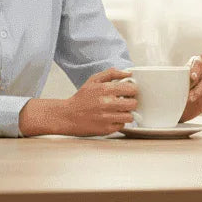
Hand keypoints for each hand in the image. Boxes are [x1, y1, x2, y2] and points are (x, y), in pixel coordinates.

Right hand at [19, 67, 137, 136]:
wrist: (67, 116)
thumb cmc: (81, 98)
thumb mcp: (93, 80)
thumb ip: (111, 74)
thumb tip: (128, 72)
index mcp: (105, 89)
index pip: (132, 89)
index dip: (132, 90)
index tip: (128, 92)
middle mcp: (107, 103)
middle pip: (133, 104)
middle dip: (130, 102)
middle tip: (124, 102)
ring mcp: (107, 118)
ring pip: (130, 116)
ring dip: (126, 113)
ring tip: (118, 111)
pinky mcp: (106, 129)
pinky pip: (122, 126)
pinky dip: (119, 122)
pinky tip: (111, 118)